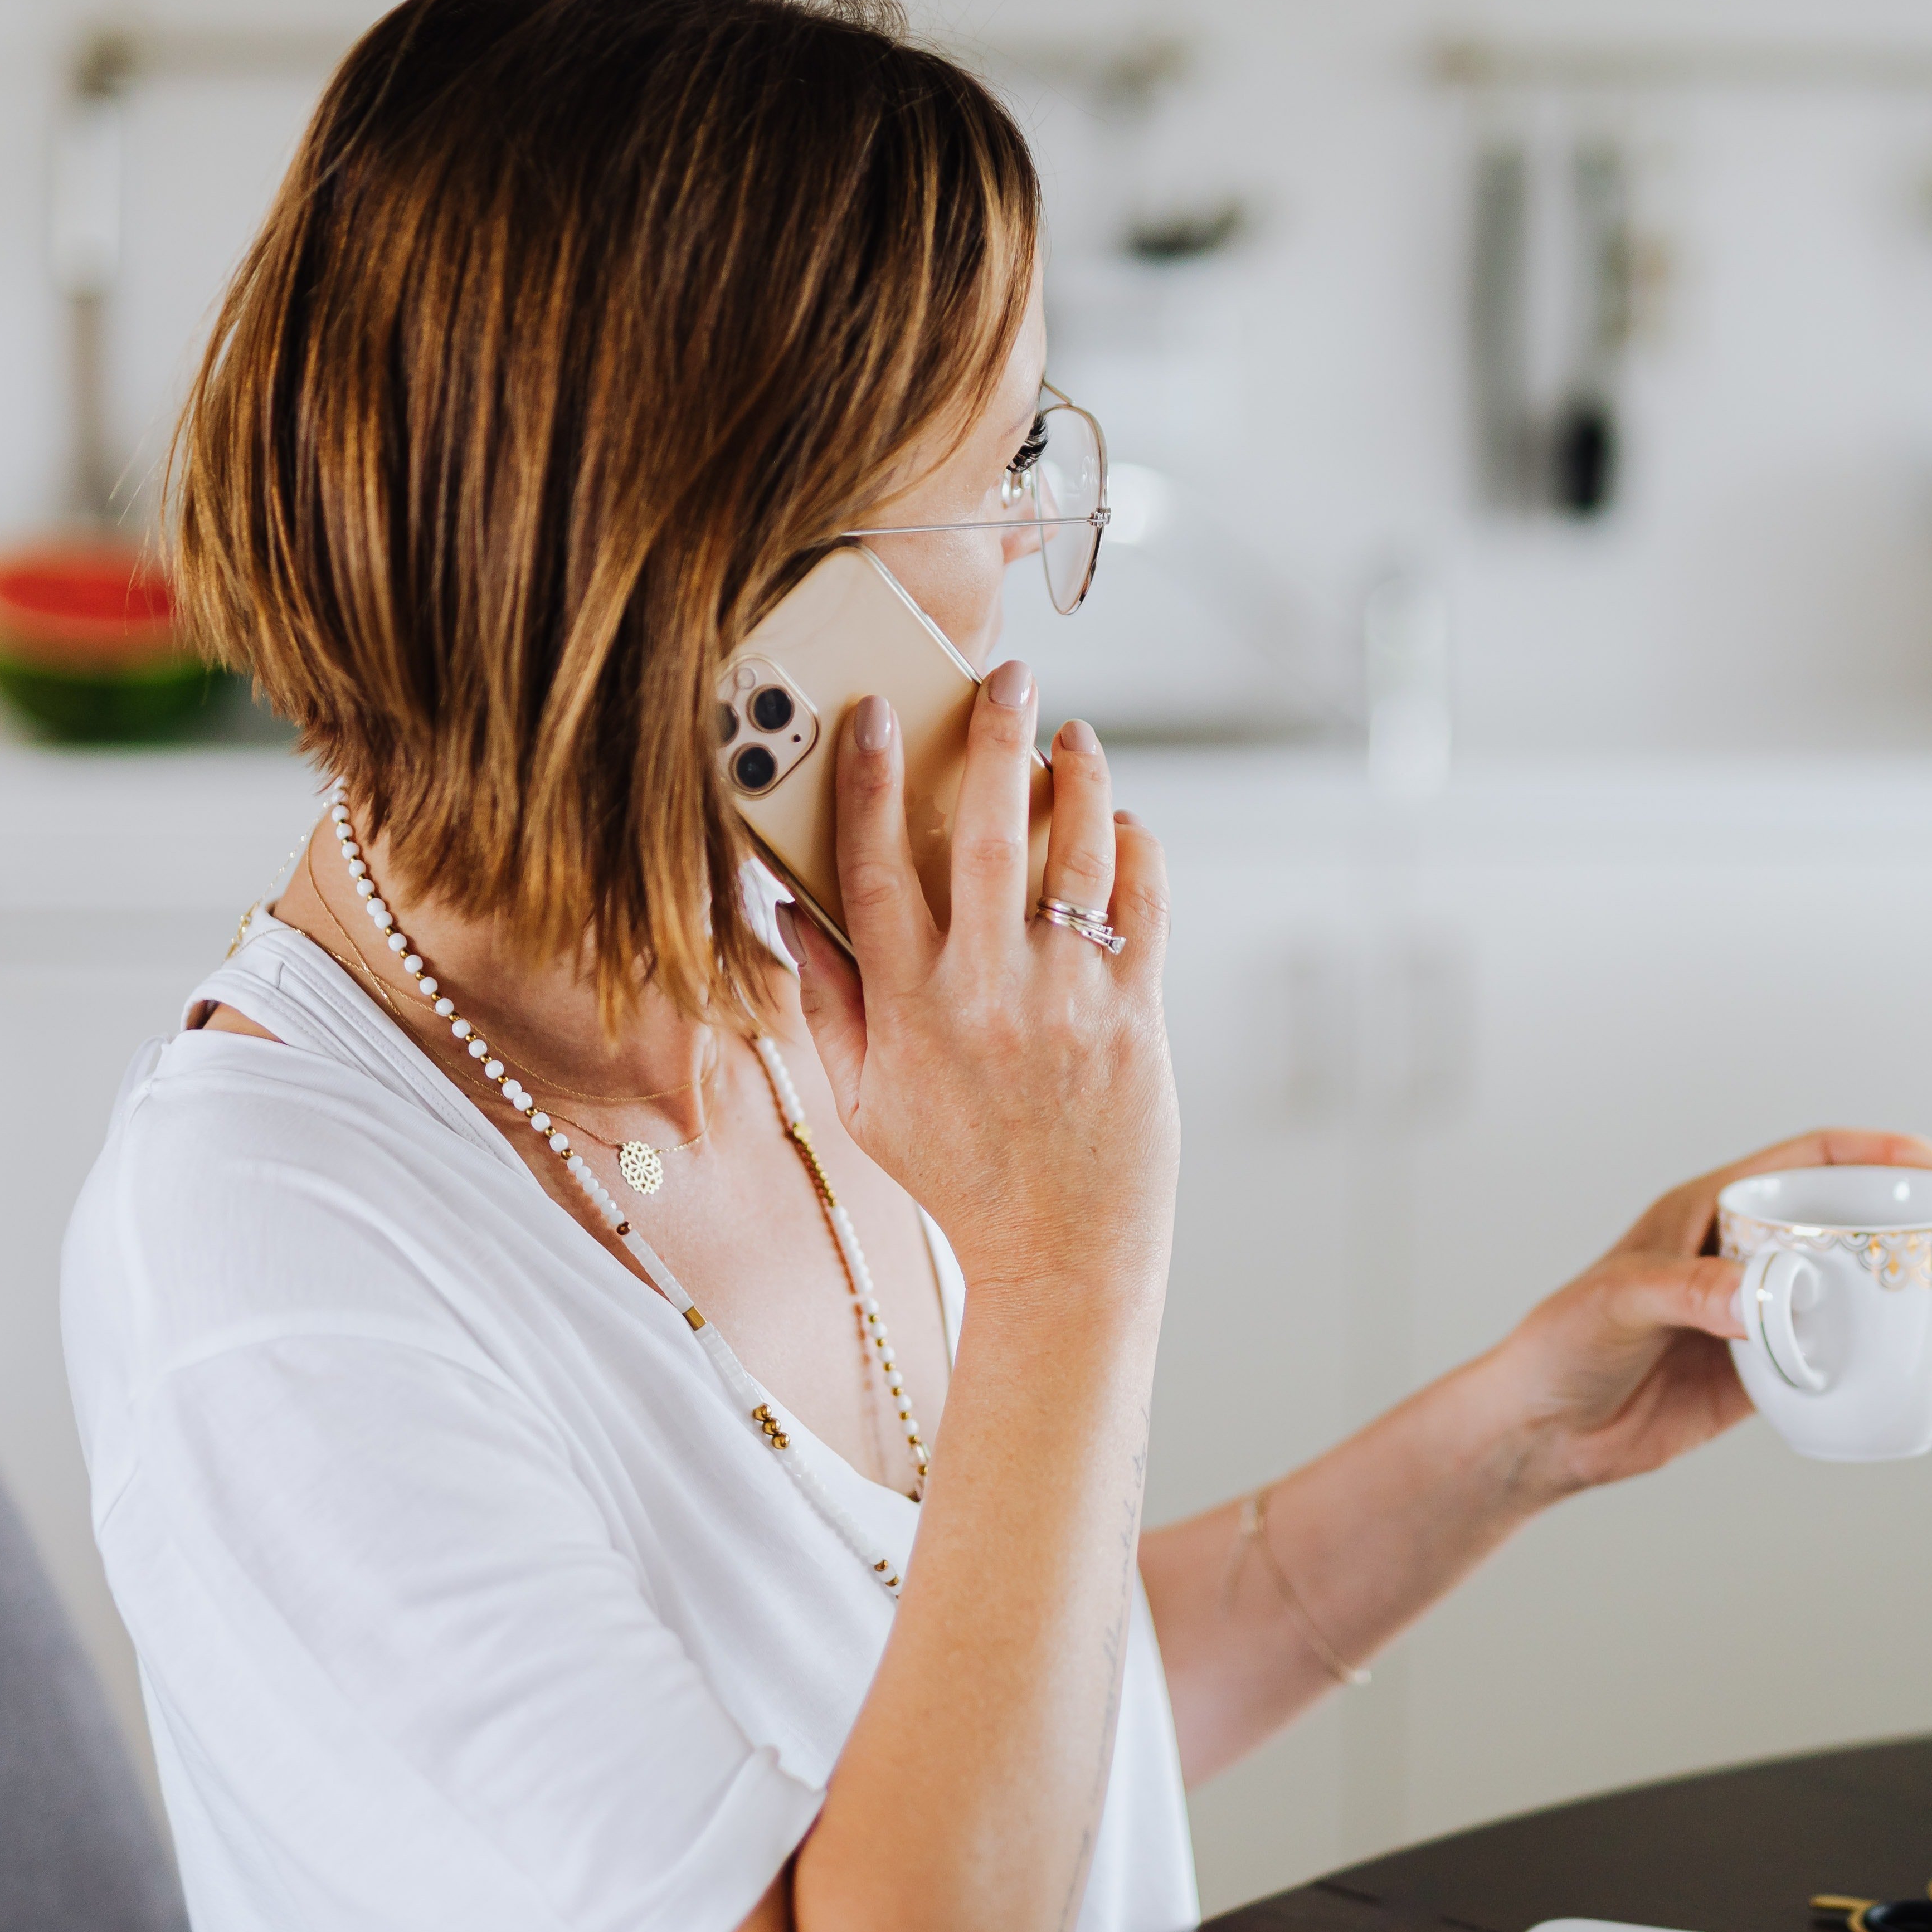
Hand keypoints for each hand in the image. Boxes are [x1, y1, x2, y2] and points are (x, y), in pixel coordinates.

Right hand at [788, 663, 1178, 1304]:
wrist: (1061, 1252)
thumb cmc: (958, 1176)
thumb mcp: (865, 1102)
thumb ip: (826, 1003)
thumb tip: (787, 912)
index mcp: (909, 1008)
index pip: (875, 869)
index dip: (869, 783)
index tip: (872, 716)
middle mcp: (988, 992)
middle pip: (989, 834)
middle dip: (994, 740)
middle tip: (1005, 680)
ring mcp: (1069, 999)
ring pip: (1079, 853)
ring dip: (1080, 779)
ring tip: (1073, 737)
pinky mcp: (1136, 1013)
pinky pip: (1144, 904)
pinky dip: (1137, 848)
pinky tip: (1122, 823)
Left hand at [1476, 1130, 1931, 1501]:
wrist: (1542, 1430)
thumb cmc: (1562, 1345)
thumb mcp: (1620, 1302)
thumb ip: (1691, 1292)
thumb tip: (1765, 1298)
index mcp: (1715, 1208)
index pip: (1816, 1158)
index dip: (1886, 1153)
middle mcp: (1747, 1251)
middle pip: (1856, 1219)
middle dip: (1930, 1223)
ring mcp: (1763, 1312)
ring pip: (1863, 1287)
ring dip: (1927, 1291)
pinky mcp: (1767, 1372)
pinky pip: (1844, 1354)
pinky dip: (1894, 1352)